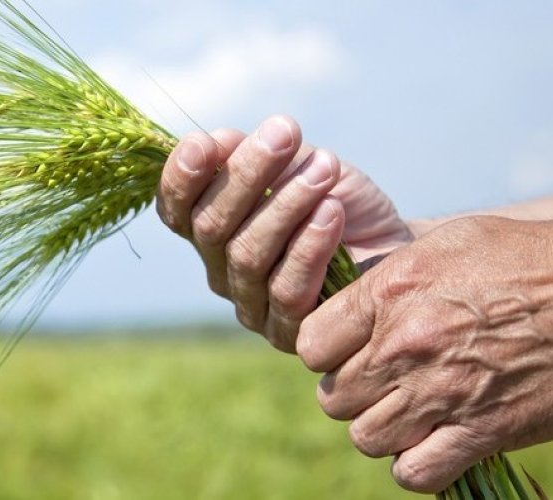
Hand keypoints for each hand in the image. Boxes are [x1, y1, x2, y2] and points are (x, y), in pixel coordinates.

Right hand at [157, 115, 410, 351]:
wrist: (391, 244)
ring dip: (286, 205)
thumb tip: (217, 141)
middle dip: (245, 175)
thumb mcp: (296, 163)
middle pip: (210, 227)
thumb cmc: (336, 199)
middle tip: (284, 134)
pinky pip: (287, 291)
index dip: (181, 178)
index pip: (176, 209)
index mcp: (210, 228)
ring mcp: (250, 304)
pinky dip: (309, 247)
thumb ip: (255, 154)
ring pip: (247, 256)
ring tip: (325, 168)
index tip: (205, 143)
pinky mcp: (286, 332)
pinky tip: (332, 212)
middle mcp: (220, 269)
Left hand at [297, 216, 552, 491]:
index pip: (311, 344)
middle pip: (333, 397)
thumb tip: (349, 298)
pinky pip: (414, 472)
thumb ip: (388, 276)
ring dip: (380, 427)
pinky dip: (414, 463)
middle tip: (378, 378)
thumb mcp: (446, 242)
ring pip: (366, 437)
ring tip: (404, 407)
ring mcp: (442, 393)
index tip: (343, 348)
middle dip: (350, 390)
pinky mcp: (482, 431)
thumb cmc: (520, 258)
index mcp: (391, 294)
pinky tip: (429, 439)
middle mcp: (406, 346)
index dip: (323, 350)